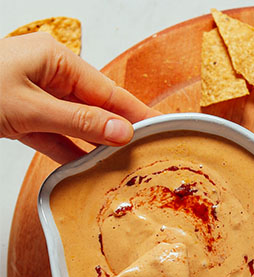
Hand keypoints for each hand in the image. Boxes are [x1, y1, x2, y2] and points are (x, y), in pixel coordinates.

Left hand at [0, 32, 159, 163]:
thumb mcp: (29, 107)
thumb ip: (78, 121)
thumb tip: (121, 130)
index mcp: (54, 59)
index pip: (107, 91)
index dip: (136, 112)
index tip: (160, 127)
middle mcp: (48, 76)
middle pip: (96, 108)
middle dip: (118, 132)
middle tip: (145, 153)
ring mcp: (36, 97)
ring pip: (78, 125)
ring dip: (96, 147)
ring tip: (122, 165)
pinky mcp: (23, 118)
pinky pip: (56, 138)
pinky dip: (71, 154)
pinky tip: (88, 169)